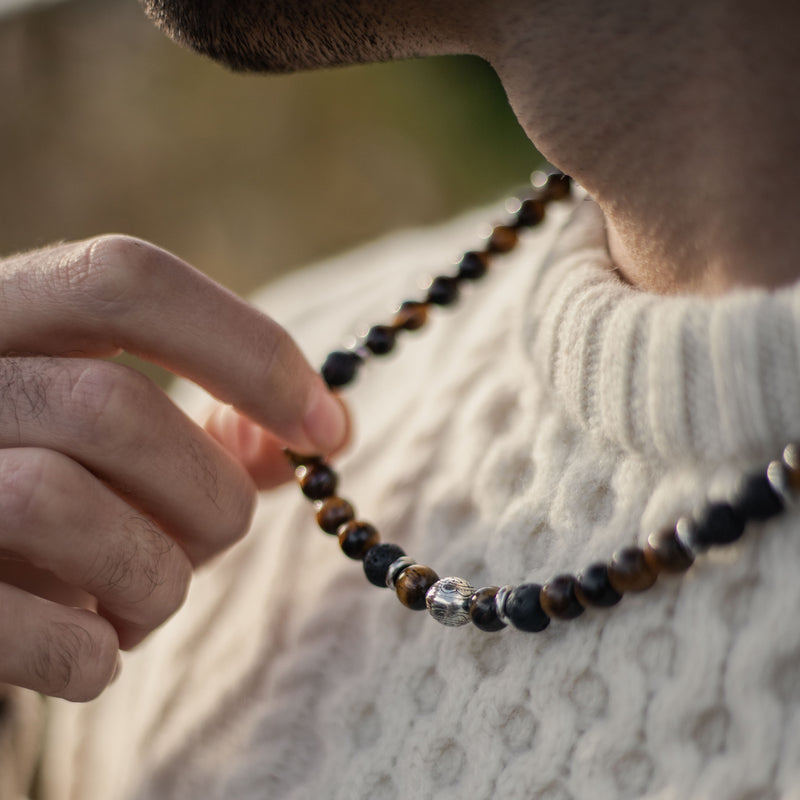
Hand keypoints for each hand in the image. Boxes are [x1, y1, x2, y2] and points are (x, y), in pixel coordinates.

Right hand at [0, 236, 346, 700]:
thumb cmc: (40, 489)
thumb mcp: (108, 433)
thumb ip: (213, 427)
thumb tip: (329, 430)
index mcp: (5, 316)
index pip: (129, 281)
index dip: (249, 350)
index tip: (325, 428)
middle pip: (113, 407)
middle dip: (207, 496)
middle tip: (210, 540)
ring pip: (58, 505)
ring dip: (152, 581)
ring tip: (141, 600)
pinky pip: (34, 631)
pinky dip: (91, 655)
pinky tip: (88, 651)